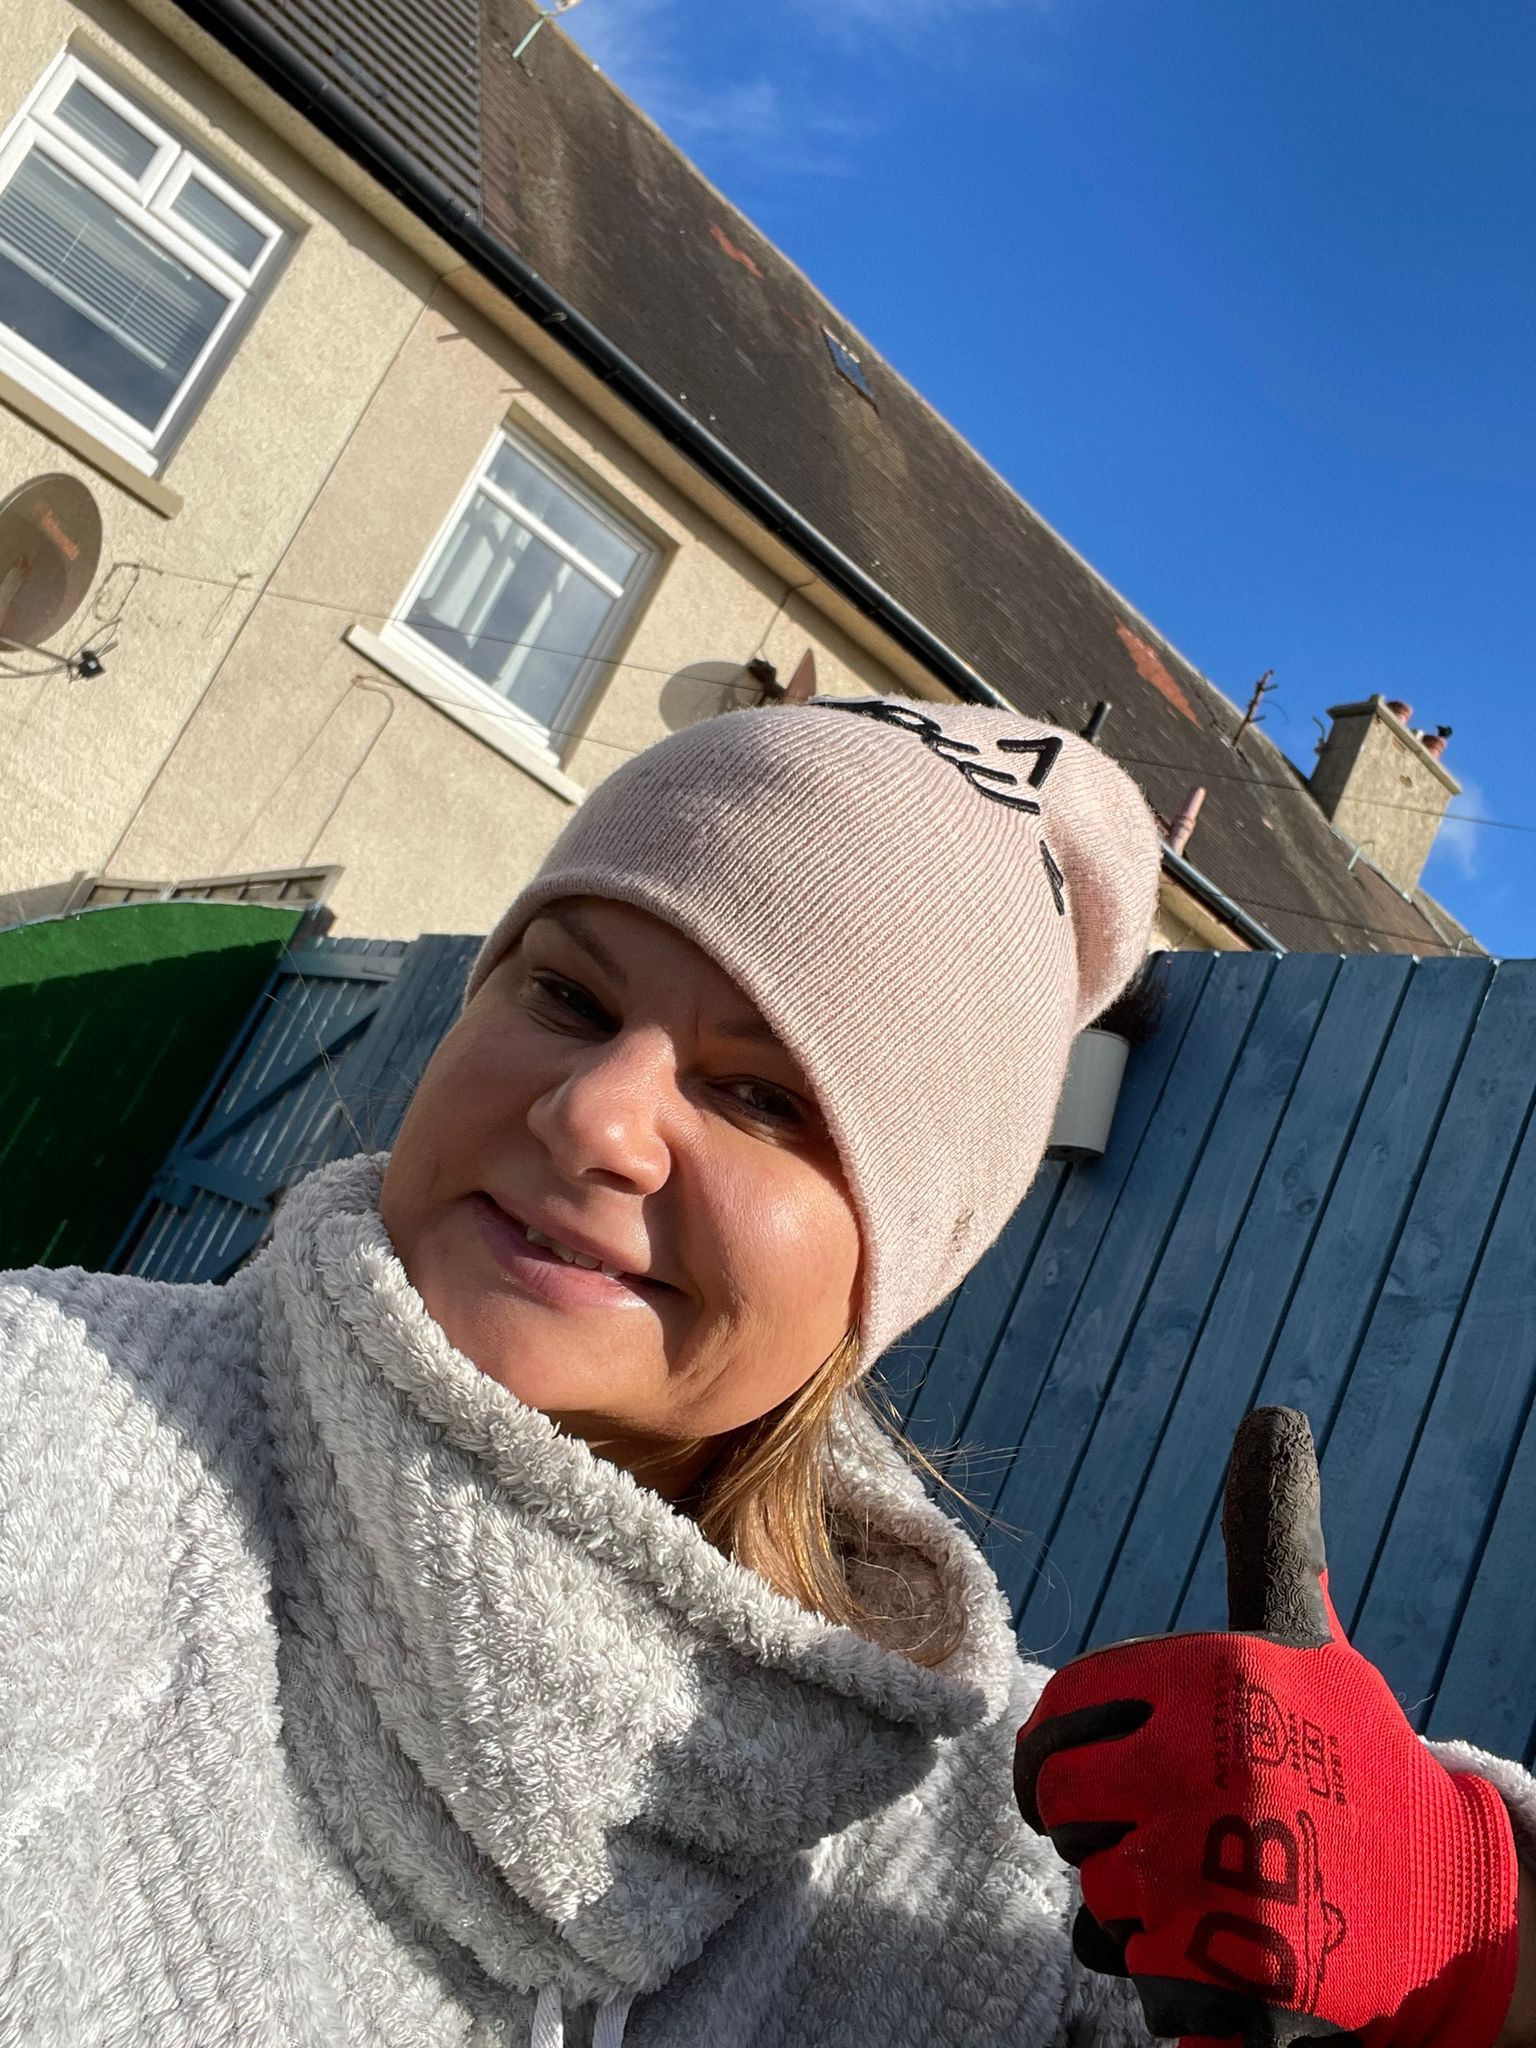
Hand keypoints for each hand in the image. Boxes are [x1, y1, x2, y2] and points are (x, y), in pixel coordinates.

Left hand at [1013, 1408, 1519, 2044]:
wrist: (1442, 1905)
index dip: (1081, 1751)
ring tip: (1227, 1882)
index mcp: (1212, 1674)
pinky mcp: (1237, 1972)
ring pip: (1093, 1897)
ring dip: (1143, 1907)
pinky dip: (1176, 1980)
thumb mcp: (1303, 1635)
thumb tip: (1274, 1412)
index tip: (1137, 1763)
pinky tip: (1238, 1952)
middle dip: (1101, 1829)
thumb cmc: (1348, 1754)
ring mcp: (1224, 1869)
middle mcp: (1211, 1761)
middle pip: (1059, 1806)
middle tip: (1181, 1829)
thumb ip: (1270, 1531)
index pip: (1057, 1717)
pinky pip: (1136, 1979)